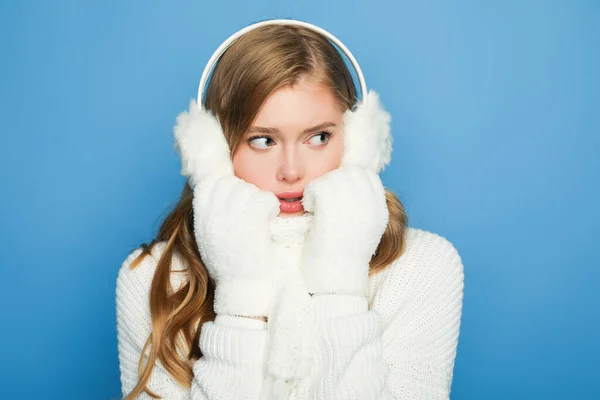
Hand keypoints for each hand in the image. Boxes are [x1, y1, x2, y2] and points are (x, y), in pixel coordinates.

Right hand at [192, 174, 279, 316]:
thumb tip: (222, 191)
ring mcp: (233, 216)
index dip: (226, 187)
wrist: (240, 288)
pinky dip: (270, 207)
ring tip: (260, 218)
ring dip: (258, 200)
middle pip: (232, 183)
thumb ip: (212, 215)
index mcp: (202, 217)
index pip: (211, 184)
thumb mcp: (209, 237)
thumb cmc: (229, 266)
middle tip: (252, 211)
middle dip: (244, 193)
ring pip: (250, 189)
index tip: (236, 201)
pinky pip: (265, 198)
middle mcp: (214, 214)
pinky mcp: (252, 220)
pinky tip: (269, 219)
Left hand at [300, 166, 388, 295]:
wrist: (337, 280)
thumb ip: (361, 207)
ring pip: (332, 177)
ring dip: (320, 189)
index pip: (367, 175)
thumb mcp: (362, 229)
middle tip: (323, 202)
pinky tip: (311, 212)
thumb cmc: (343, 258)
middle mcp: (370, 204)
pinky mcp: (332, 207)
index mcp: (380, 210)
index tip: (337, 195)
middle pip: (349, 172)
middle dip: (333, 182)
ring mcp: (352, 204)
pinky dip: (310, 196)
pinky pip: (317, 186)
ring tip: (317, 208)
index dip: (348, 180)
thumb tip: (347, 187)